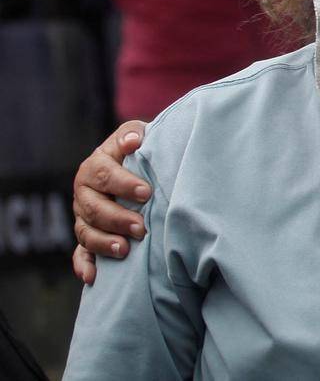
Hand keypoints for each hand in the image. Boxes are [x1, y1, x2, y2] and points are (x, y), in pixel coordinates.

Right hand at [71, 120, 150, 284]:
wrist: (135, 163)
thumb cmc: (140, 149)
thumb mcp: (136, 135)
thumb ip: (133, 135)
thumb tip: (134, 141)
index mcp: (95, 166)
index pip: (104, 175)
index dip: (124, 184)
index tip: (146, 193)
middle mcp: (85, 192)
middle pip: (94, 208)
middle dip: (117, 219)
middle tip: (140, 228)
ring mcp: (84, 215)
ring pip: (86, 231)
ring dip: (103, 243)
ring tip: (124, 250)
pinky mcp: (87, 234)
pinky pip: (80, 253)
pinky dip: (84, 265)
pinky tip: (92, 277)